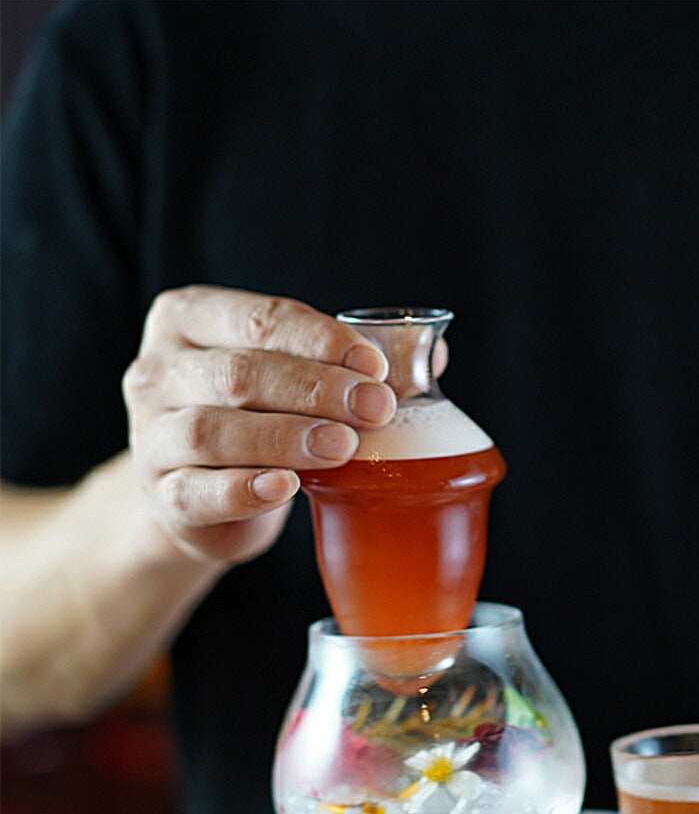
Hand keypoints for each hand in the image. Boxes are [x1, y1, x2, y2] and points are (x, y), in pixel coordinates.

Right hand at [123, 286, 395, 563]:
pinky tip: (287, 487)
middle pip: (240, 372)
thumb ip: (356, 364)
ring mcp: (151, 436)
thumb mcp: (296, 379)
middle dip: (316, 388)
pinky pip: (199, 491)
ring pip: (214, 431)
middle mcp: (158, 371)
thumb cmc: (257, 417)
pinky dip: (245, 489)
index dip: (321, 340)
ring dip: (286, 436)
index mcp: (188, 319)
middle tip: (376, 408)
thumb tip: (432, 353)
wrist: (202, 493)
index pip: (260, 318)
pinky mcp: (162, 495)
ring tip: (345, 447)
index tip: (375, 366)